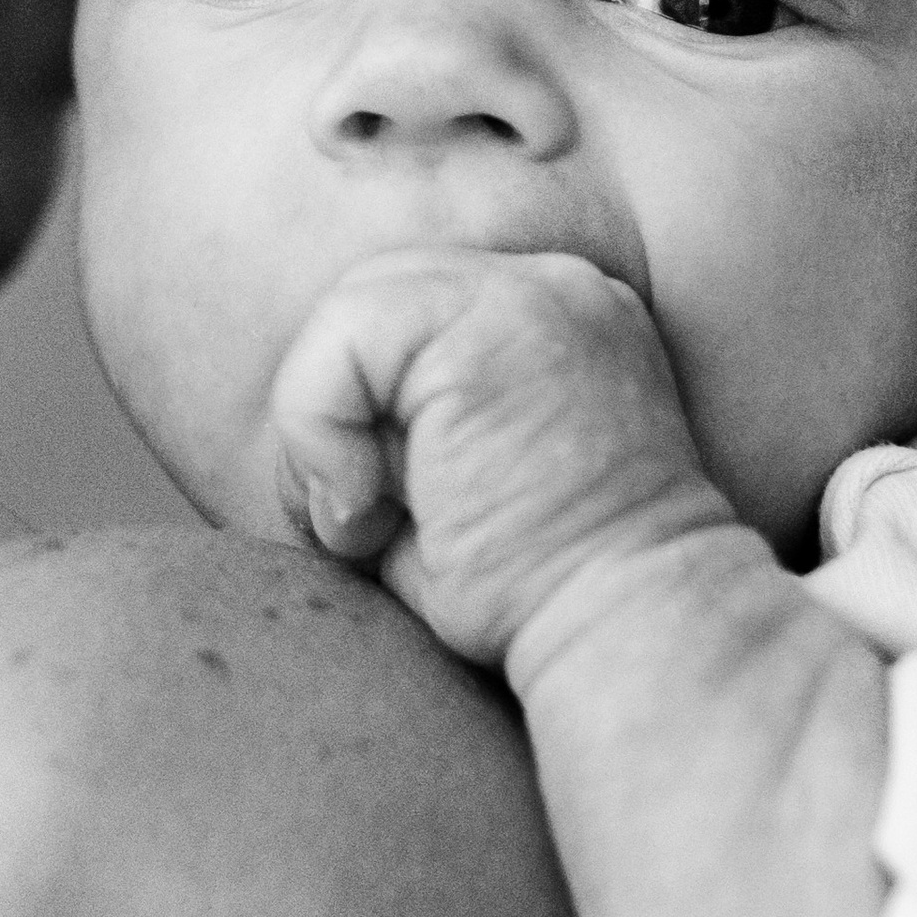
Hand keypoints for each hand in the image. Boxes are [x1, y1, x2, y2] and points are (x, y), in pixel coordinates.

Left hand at [268, 246, 731, 663]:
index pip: (407, 314)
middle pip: (371, 296)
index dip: (364, 407)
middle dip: (338, 411)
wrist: (619, 627)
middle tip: (365, 521)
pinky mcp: (494, 321)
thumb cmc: (532, 593)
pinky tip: (374, 512)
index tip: (398, 512)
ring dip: (327, 430)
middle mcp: (557, 288)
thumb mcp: (451, 485)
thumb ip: (393, 425)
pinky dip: (320, 431)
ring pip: (349, 313)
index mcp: (558, 321)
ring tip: (378, 522)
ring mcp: (532, 293)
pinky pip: (342, 342)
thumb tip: (296, 426)